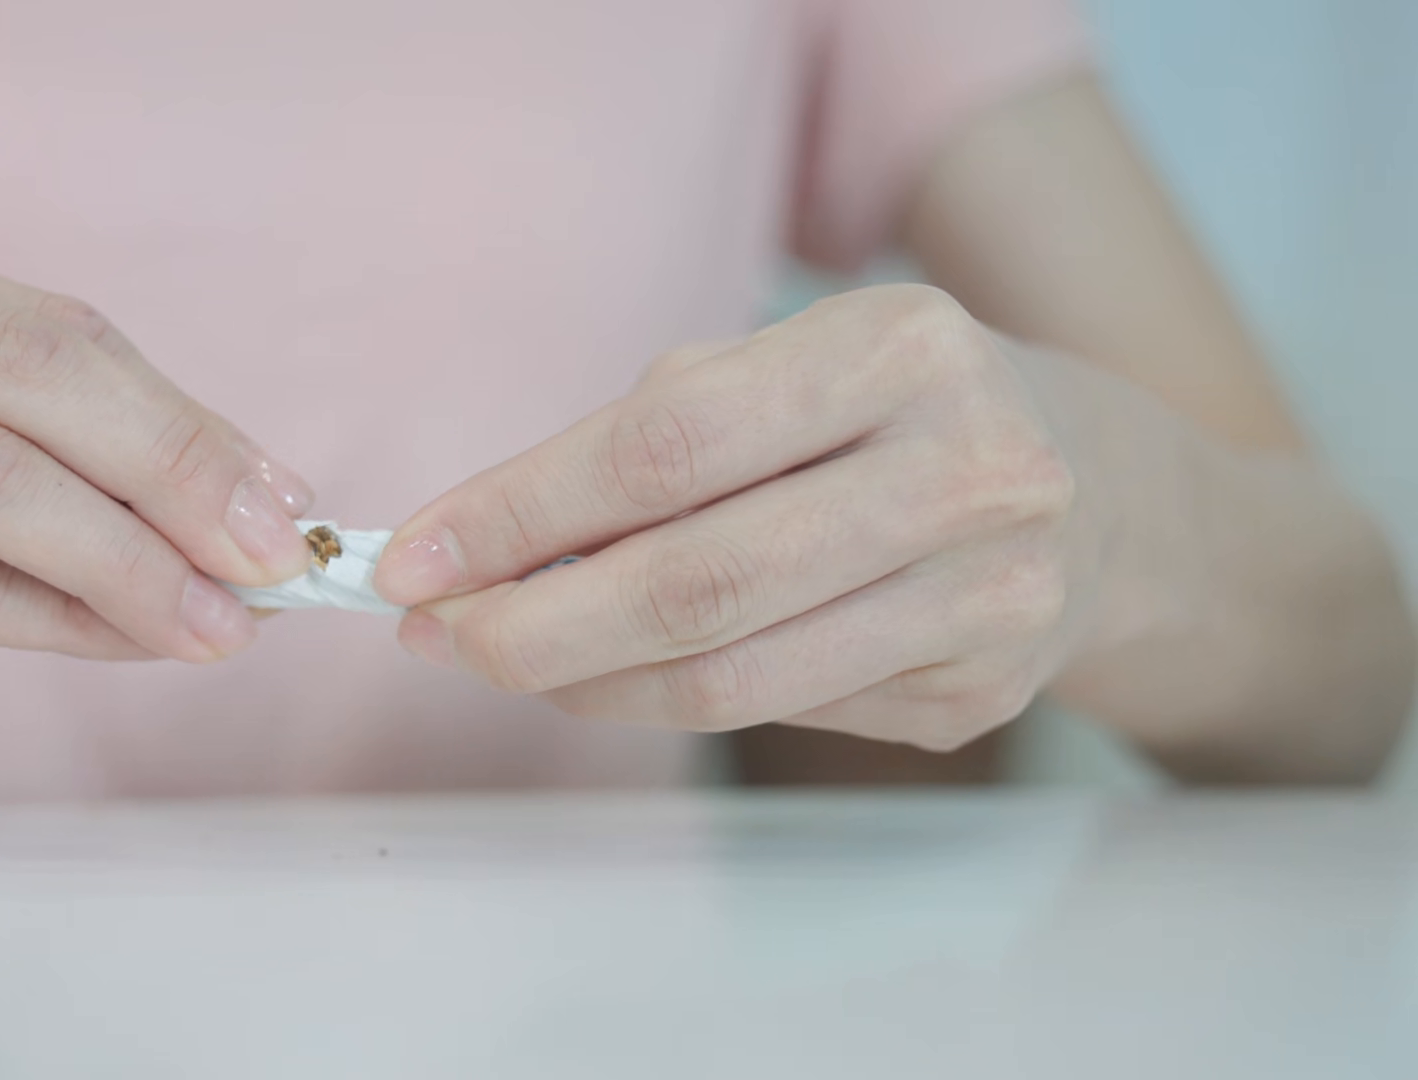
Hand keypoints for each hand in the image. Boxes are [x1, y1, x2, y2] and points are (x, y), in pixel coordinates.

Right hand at [0, 217, 314, 829]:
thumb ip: (86, 462)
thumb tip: (262, 502)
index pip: (46, 327)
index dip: (183, 416)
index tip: (282, 500)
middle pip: (24, 375)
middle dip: (175, 472)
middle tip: (274, 561)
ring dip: (136, 562)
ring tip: (223, 625)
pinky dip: (64, 621)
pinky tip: (134, 645)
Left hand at [375, 285, 1096, 751]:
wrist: (1099, 492)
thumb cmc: (893, 409)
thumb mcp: (787, 363)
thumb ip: (648, 439)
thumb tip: (481, 550)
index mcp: (901, 349)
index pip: (669, 449)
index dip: (521, 514)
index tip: (413, 555)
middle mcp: (966, 472)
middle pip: (696, 587)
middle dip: (529, 627)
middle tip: (434, 633)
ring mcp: (988, 600)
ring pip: (729, 679)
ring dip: (581, 680)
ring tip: (500, 654)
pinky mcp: (977, 695)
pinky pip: (776, 713)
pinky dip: (664, 698)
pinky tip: (612, 668)